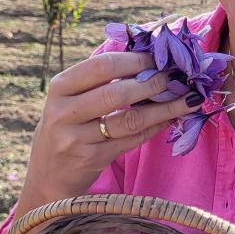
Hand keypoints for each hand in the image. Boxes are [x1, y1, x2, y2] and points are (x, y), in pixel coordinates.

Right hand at [17, 51, 197, 213]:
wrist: (47, 175)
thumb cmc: (66, 128)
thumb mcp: (69, 100)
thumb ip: (98, 80)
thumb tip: (148, 59)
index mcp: (59, 88)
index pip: (101, 67)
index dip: (134, 60)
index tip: (159, 58)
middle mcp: (64, 113)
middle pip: (116, 93)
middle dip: (152, 83)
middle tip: (176, 77)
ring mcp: (77, 139)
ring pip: (129, 120)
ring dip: (163, 107)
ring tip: (186, 99)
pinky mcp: (93, 160)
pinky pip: (132, 140)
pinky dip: (155, 127)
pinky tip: (170, 118)